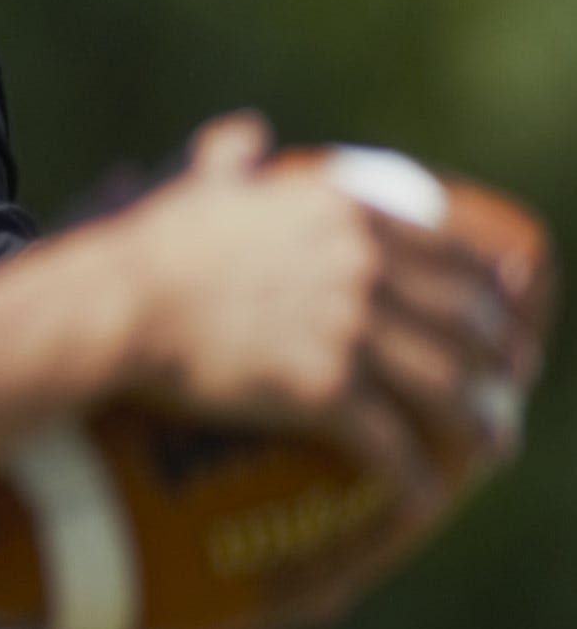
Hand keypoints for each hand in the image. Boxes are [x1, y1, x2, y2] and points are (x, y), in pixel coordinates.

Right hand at [106, 114, 528, 570]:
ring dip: (478, 424)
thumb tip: (244, 133)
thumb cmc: (149, 249)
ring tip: (492, 448)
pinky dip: (412, 475)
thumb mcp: (200, 189)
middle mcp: (362, 268)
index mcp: (345, 216)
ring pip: (444, 385)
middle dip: (500, 361)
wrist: (116, 306)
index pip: (451, 254)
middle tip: (511, 388)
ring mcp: (348, 330)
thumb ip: (231, 159)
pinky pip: (388, 442)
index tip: (509, 314)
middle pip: (463, 321)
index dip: (492, 291)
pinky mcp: (325, 391)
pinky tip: (424, 495)